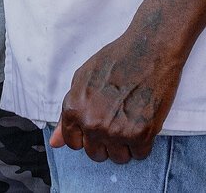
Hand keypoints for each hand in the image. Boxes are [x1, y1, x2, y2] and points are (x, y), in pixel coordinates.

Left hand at [49, 33, 185, 163]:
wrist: (151, 47)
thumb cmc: (117, 58)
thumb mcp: (82, 78)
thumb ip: (67, 113)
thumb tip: (55, 143)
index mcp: (74, 110)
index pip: (74, 143)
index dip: (87, 135)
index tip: (99, 125)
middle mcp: (92, 123)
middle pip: (96, 154)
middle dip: (106, 141)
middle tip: (118, 120)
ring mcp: (116, 131)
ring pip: (118, 158)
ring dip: (125, 145)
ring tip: (132, 121)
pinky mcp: (141, 134)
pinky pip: (140, 154)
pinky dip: (144, 143)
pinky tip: (144, 121)